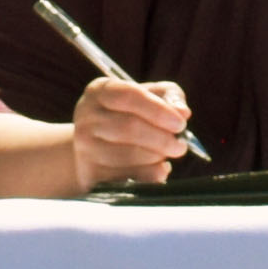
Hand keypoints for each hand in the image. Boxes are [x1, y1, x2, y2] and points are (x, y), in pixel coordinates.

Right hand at [64, 75, 191, 191]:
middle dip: (161, 139)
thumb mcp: (147, 95)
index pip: (129, 96)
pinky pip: (124, 177)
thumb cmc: (127, 114)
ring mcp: (84, 145)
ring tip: (168, 155)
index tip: (181, 123)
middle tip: (181, 146)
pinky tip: (160, 170)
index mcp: (100, 91)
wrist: (92, 145)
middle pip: (128, 128)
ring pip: (127, 155)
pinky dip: (149, 176)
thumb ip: (169, 96)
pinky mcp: (90, 171)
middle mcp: (87, 116)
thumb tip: (183, 111)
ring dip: (156, 157)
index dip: (158, 110)